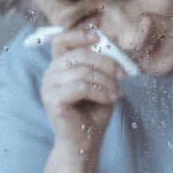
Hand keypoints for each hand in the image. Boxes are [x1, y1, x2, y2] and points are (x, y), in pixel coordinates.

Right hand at [41, 29, 124, 154]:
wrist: (87, 141)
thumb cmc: (95, 110)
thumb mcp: (103, 80)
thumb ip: (103, 62)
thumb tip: (113, 43)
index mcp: (61, 64)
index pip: (63, 38)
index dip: (80, 32)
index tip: (100, 32)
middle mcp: (51, 72)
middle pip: (79, 53)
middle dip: (106, 62)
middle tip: (123, 73)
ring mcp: (48, 86)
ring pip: (82, 71)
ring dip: (106, 80)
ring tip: (117, 91)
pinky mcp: (52, 100)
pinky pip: (80, 87)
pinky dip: (100, 91)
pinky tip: (111, 98)